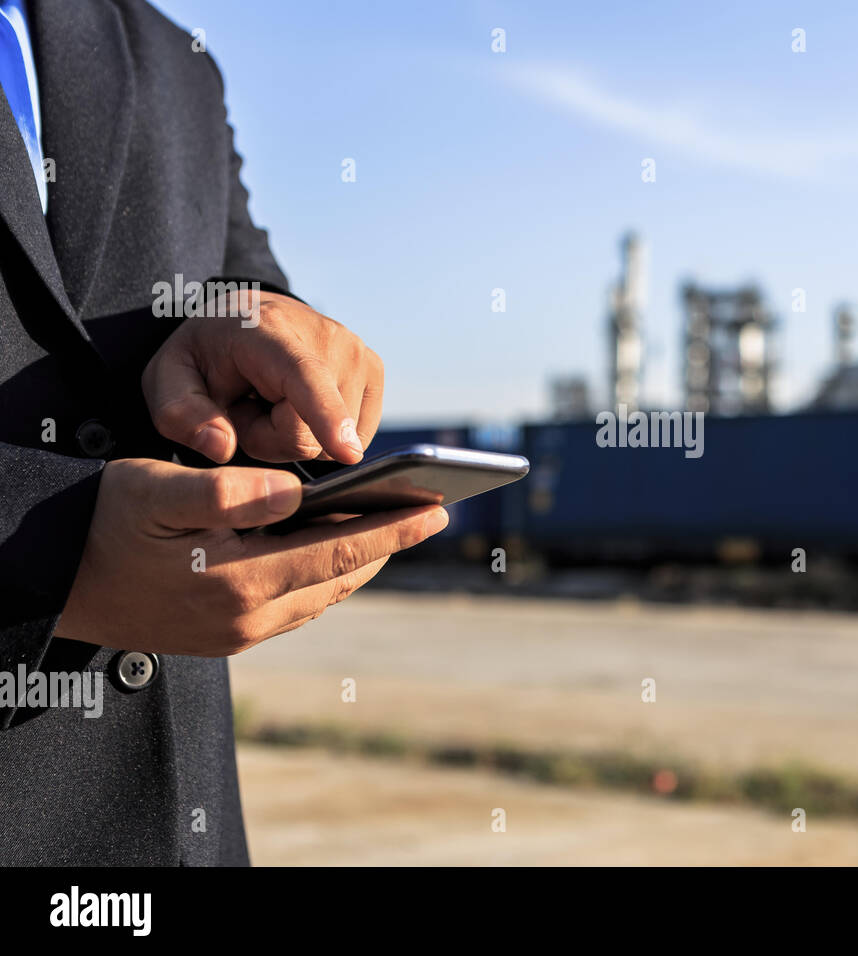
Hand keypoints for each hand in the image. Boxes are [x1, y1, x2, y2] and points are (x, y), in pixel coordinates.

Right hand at [57, 459, 446, 654]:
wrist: (52, 578)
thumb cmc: (101, 523)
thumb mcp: (154, 490)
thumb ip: (227, 491)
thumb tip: (296, 491)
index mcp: (238, 580)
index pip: (338, 550)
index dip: (393, 529)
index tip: (438, 511)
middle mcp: (247, 618)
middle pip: (341, 576)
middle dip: (387, 543)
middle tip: (430, 511)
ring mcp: (238, 635)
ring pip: (322, 594)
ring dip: (359, 561)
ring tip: (393, 527)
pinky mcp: (227, 639)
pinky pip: (296, 606)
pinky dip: (325, 576)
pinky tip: (335, 551)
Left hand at [142, 290, 382, 464]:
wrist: (248, 318)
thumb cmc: (207, 355)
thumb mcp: (168, 380)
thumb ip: (180, 414)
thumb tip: (221, 447)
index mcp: (268, 331)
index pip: (303, 378)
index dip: (326, 416)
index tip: (347, 452)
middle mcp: (326, 336)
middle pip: (310, 434)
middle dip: (273, 440)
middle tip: (248, 408)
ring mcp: (357, 352)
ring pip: (334, 442)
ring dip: (300, 437)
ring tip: (274, 404)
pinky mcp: (374, 369)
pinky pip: (356, 436)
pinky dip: (326, 433)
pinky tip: (302, 406)